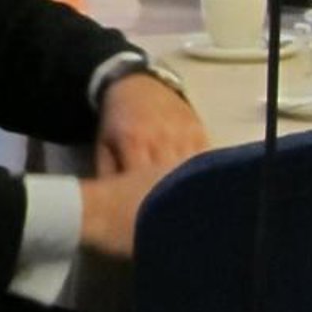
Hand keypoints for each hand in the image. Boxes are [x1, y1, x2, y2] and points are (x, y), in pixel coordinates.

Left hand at [83, 72, 209, 260]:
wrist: (138, 84)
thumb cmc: (118, 120)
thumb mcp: (104, 145)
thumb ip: (109, 174)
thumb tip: (111, 205)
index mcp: (134, 143)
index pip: (142, 182)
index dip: (146, 205)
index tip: (148, 226)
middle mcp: (161, 139)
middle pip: (171, 180)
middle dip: (172, 203)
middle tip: (174, 227)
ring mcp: (183, 135)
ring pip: (191, 171)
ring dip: (191, 193)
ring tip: (193, 216)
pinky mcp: (199, 130)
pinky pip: (206, 159)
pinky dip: (205, 176)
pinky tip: (205, 192)